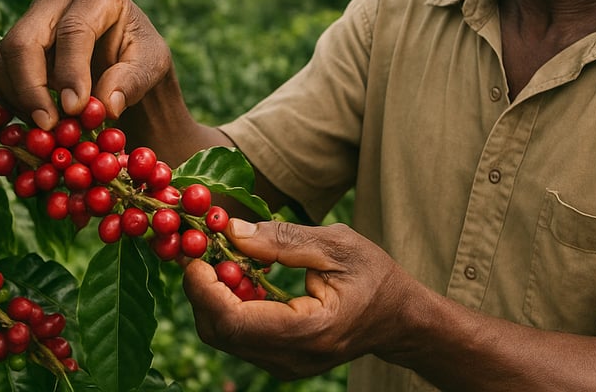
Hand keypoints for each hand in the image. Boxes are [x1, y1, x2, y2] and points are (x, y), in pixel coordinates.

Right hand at [0, 0, 172, 129]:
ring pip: (4, 58)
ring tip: (48, 127)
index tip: (75, 108)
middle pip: (25, 41)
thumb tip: (106, 104)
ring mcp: (29, 21)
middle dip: (32, 87)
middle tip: (48, 125)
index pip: (74, 30)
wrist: (122, 57)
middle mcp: (55, 1)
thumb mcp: (151, 65)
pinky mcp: (12, 45)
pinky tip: (36, 118)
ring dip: (20, 98)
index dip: (71, 71)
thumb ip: (132, 81)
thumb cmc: (139, 56)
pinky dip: (10, 100)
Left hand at [182, 219, 419, 379]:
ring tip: (224, 259)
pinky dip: (229, 306)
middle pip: (220, 333)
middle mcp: (291, 358)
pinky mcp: (279, 361)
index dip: (204, 288)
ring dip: (212, 297)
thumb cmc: (374, 276)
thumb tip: (231, 231)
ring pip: (224, 337)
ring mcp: (284, 365)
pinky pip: (239, 337)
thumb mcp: (337, 245)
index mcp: (309, 330)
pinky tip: (242, 277)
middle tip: (203, 250)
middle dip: (202, 290)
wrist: (399, 318)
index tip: (196, 253)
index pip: (234, 321)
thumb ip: (282, 240)